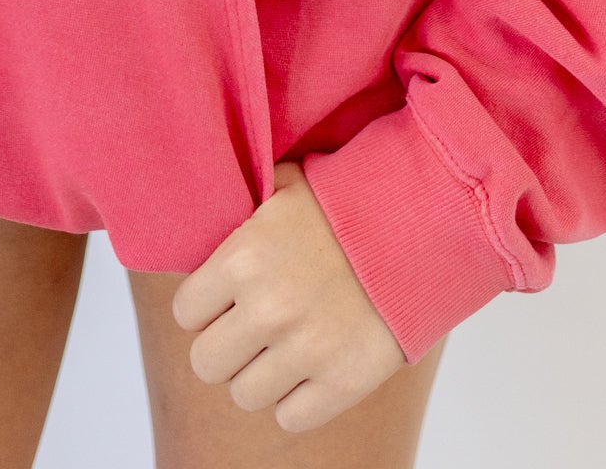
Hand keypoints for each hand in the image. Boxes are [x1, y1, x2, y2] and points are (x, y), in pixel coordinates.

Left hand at [172, 159, 405, 433]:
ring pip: (244, 395)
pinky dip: (297, 400)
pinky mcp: (342, 383)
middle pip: (206, 363)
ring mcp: (306, 350)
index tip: (227, 300)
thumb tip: (204, 228)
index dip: (205, 307)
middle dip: (226, 346)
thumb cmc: (346, 202)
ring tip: (285, 347)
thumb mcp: (283, 188)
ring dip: (261, 375)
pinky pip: (290, 418)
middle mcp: (267, 308)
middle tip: (253, 329)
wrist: (419, 223)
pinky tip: (312, 367)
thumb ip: (239, 212)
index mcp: (242, 257)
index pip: (186, 312)